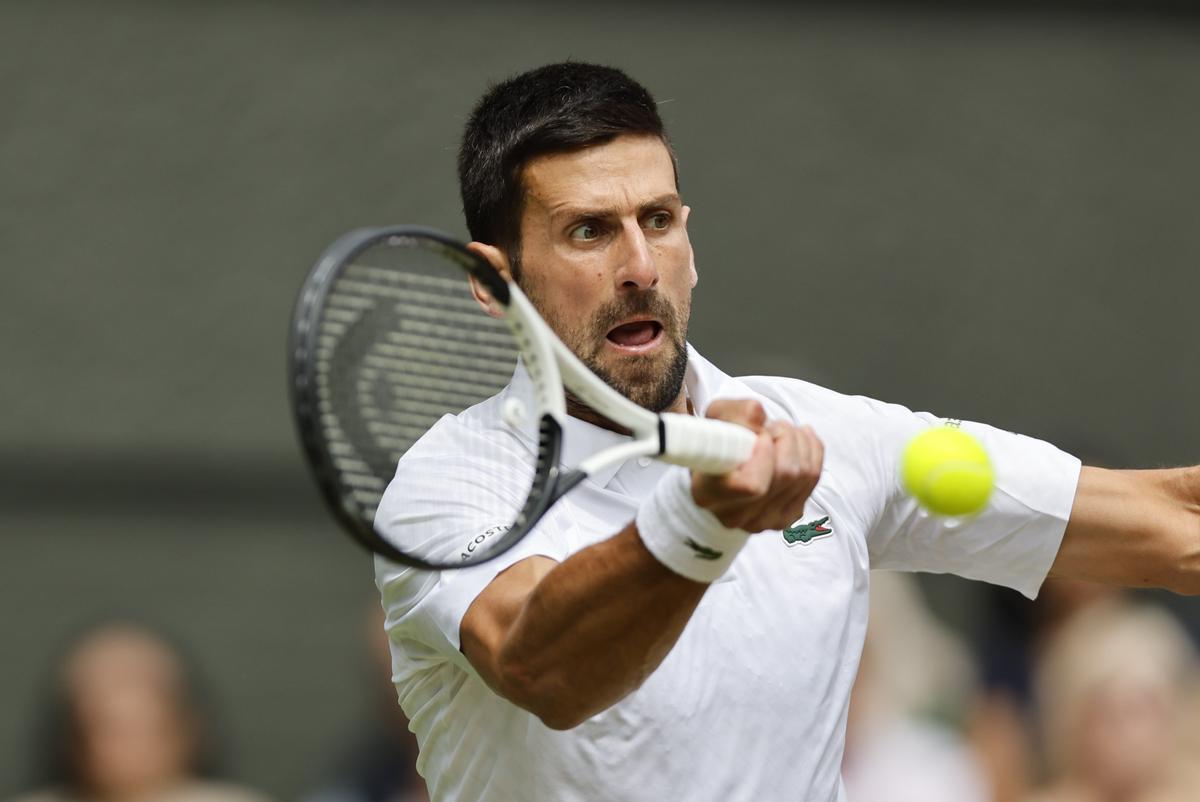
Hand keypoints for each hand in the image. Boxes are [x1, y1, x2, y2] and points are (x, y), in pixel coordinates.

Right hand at [691, 400, 823, 532]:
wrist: (722, 470)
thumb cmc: (718, 444)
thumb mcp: (718, 419)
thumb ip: (737, 413)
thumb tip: (759, 414)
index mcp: (709, 494)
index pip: (752, 485)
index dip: (764, 454)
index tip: (760, 436)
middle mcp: (735, 516)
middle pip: (785, 476)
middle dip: (786, 438)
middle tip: (773, 425)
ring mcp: (763, 522)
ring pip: (803, 476)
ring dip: (800, 442)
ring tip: (784, 430)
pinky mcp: (786, 518)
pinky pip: (813, 481)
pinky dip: (812, 452)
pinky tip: (799, 440)